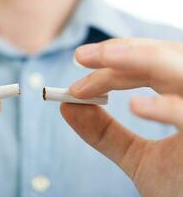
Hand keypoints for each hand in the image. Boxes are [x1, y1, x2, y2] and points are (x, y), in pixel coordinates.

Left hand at [61, 38, 182, 196]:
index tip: (77, 82)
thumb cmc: (179, 187)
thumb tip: (66, 105)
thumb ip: (104, 133)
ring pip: (180, 70)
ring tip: (104, 57)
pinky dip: (167, 108)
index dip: (112, 69)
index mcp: (182, 99)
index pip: (148, 71)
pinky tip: (136, 107)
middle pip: (165, 59)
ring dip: (141, 58)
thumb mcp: (138, 158)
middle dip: (123, 54)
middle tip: (81, 56)